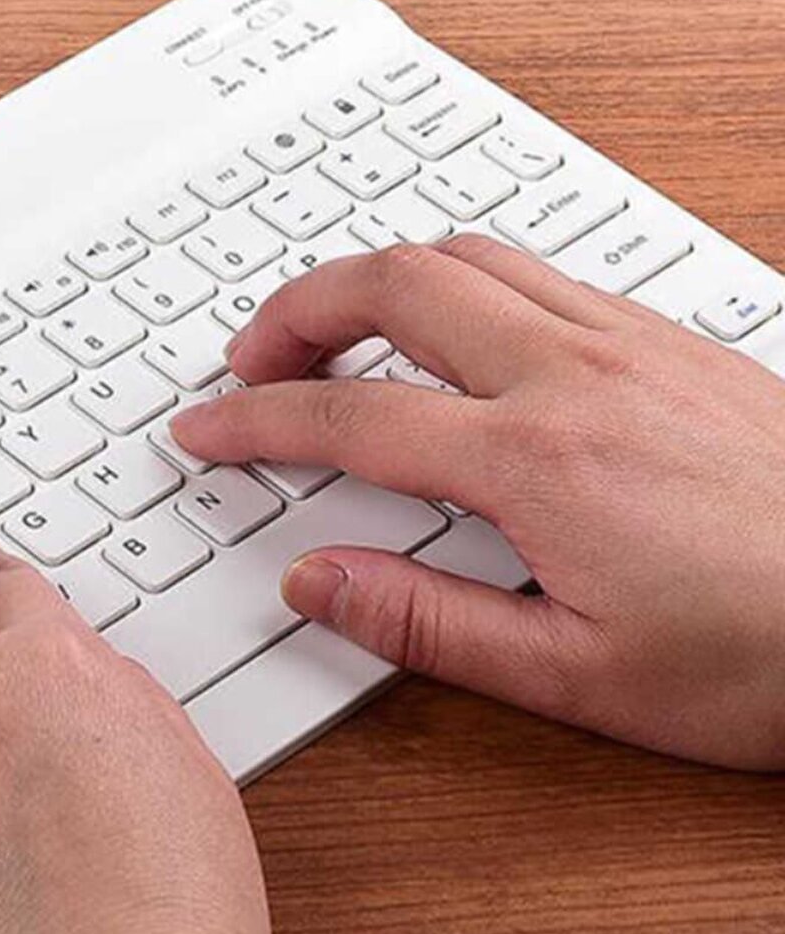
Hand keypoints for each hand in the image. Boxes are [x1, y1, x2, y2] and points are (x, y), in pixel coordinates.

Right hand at [171, 236, 784, 771]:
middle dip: (298, 309)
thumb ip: (428, 622)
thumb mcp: (577, 678)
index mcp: (536, 463)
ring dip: (381, 279)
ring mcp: (636, 344)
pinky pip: (546, 271)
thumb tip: (317, 581)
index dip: (253, 420)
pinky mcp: (681, 341)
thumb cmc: (766, 657)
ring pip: (473, 254)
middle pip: (395, 283)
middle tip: (251, 360)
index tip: (205, 430)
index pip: (348, 416)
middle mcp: (579, 376)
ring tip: (339, 332)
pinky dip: (469, 281)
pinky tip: (466, 336)